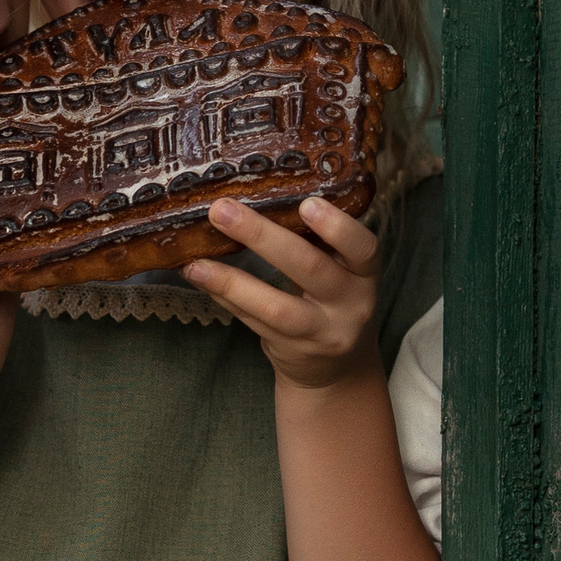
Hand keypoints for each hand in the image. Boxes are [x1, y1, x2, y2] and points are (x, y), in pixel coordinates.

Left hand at [185, 195, 381, 392]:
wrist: (337, 367)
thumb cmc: (333, 300)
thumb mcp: (341, 271)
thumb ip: (317, 241)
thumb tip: (260, 193)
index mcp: (365, 274)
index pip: (364, 248)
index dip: (338, 227)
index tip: (306, 203)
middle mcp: (350, 304)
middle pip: (309, 268)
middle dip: (262, 236)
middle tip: (222, 211)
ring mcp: (321, 332)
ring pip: (275, 306)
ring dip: (231, 281)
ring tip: (196, 262)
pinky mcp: (292, 350)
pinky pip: (253, 321)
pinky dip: (225, 297)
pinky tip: (200, 278)